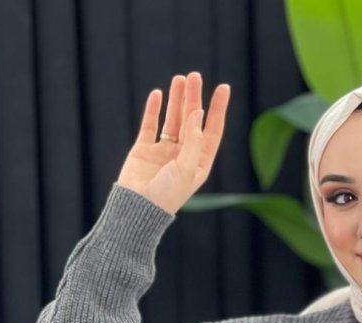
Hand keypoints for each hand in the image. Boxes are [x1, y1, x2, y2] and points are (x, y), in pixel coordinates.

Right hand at [117, 71, 229, 215]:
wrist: (137, 208)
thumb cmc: (167, 195)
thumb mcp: (186, 168)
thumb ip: (194, 140)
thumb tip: (198, 112)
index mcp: (199, 163)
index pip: (212, 131)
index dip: (218, 109)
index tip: (224, 87)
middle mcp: (183, 155)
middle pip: (191, 120)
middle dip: (194, 98)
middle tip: (195, 76)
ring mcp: (164, 152)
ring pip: (172, 119)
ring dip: (176, 100)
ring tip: (180, 78)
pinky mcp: (144, 150)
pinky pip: (150, 125)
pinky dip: (153, 109)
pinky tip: (158, 94)